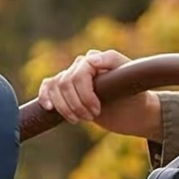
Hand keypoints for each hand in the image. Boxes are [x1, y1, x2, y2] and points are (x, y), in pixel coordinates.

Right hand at [34, 49, 162, 137]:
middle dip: (75, 104)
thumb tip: (90, 58)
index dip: (84, 95)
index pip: (77, 75)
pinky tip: (49, 108)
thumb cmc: (134, 96)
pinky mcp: (65, 89)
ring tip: (78, 120)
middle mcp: (81, 65)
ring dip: (64, 107)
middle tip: (89, 117)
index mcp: (95, 59)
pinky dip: (45, 96)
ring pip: (54, 87)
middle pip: (64, 83)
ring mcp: (72, 76)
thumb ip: (112, 61)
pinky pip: (47, 86)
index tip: (97, 110)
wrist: (131, 113)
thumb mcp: (131, 79)